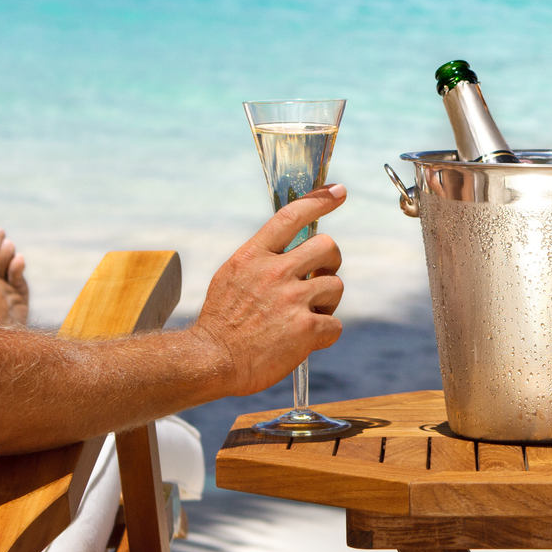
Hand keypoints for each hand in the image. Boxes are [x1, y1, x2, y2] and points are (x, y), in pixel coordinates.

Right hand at [190, 184, 346, 396]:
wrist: (211, 360)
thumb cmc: (221, 322)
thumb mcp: (231, 276)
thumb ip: (260, 260)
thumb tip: (289, 251)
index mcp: (254, 256)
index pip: (292, 215)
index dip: (319, 200)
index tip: (339, 192)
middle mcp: (275, 272)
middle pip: (328, 246)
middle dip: (330, 262)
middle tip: (318, 278)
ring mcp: (292, 300)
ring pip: (336, 285)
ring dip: (326, 302)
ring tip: (304, 317)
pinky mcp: (306, 329)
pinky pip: (335, 324)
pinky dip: (325, 334)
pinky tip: (305, 341)